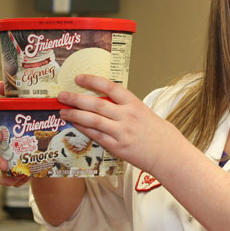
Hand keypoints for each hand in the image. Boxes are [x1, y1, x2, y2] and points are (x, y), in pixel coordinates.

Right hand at [0, 81, 29, 186]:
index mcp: (2, 125)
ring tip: (14, 178)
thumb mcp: (30, 105)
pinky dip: (13, 181)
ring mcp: (5, 156)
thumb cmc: (34, 118)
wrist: (48, 137)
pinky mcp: (13, 168)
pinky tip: (22, 180)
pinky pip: (7, 178)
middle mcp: (0, 142)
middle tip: (4, 164)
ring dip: (2, 175)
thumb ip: (17, 94)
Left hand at [57, 74, 190, 174]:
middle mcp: (127, 116)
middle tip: (62, 95)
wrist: (167, 153)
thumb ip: (124, 107)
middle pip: (96, 104)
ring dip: (75, 114)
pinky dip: (83, 129)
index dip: (92, 81)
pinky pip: (96, 136)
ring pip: (92, 120)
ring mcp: (121, 132)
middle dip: (76, 98)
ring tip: (63, 111)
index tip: (78, 78)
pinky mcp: (117, 146)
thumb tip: (103, 103)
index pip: (110, 87)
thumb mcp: (143, 112)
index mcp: (134, 104)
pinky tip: (75, 125)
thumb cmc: (157, 133)